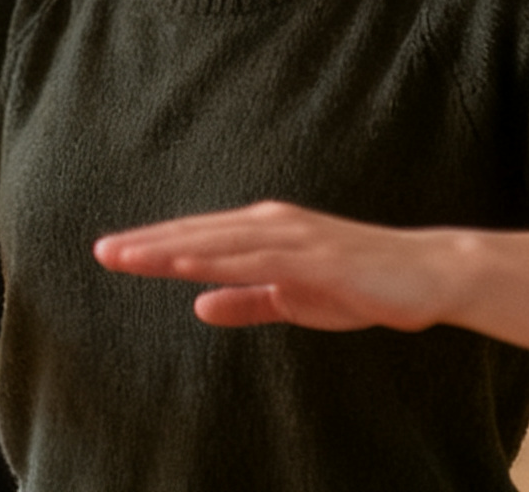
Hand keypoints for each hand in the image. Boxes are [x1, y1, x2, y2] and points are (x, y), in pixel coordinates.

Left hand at [93, 200, 470, 331]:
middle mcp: (274, 225)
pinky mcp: (315, 255)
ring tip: (127, 255)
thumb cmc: (363, 285)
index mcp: (267, 232)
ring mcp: (294, 236)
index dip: (155, 245)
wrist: (427, 276)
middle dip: (148, 242)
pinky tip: (186, 263)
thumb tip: (198, 304)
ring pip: (219, 241)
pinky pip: (258, 258)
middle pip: (199, 233)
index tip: (113, 253)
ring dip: (170, 246)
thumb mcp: (295, 299)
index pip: (199, 238)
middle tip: (100, 252)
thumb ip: (248, 300)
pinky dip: (219, 258)